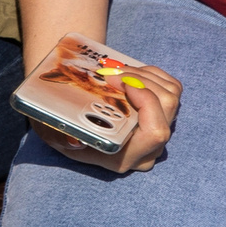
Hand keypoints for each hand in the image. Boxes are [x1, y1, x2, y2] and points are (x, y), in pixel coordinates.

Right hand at [30, 57, 182, 173]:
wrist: (72, 122)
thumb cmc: (62, 127)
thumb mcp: (53, 134)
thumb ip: (61, 138)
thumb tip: (74, 140)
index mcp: (127, 156)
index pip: (156, 133)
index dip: (146, 102)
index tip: (121, 82)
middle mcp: (148, 147)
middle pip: (166, 107)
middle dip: (141, 80)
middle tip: (113, 71)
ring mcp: (159, 130)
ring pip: (171, 95)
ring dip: (145, 75)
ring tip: (118, 70)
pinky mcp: (164, 114)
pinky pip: (172, 88)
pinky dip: (153, 74)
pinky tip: (131, 73)